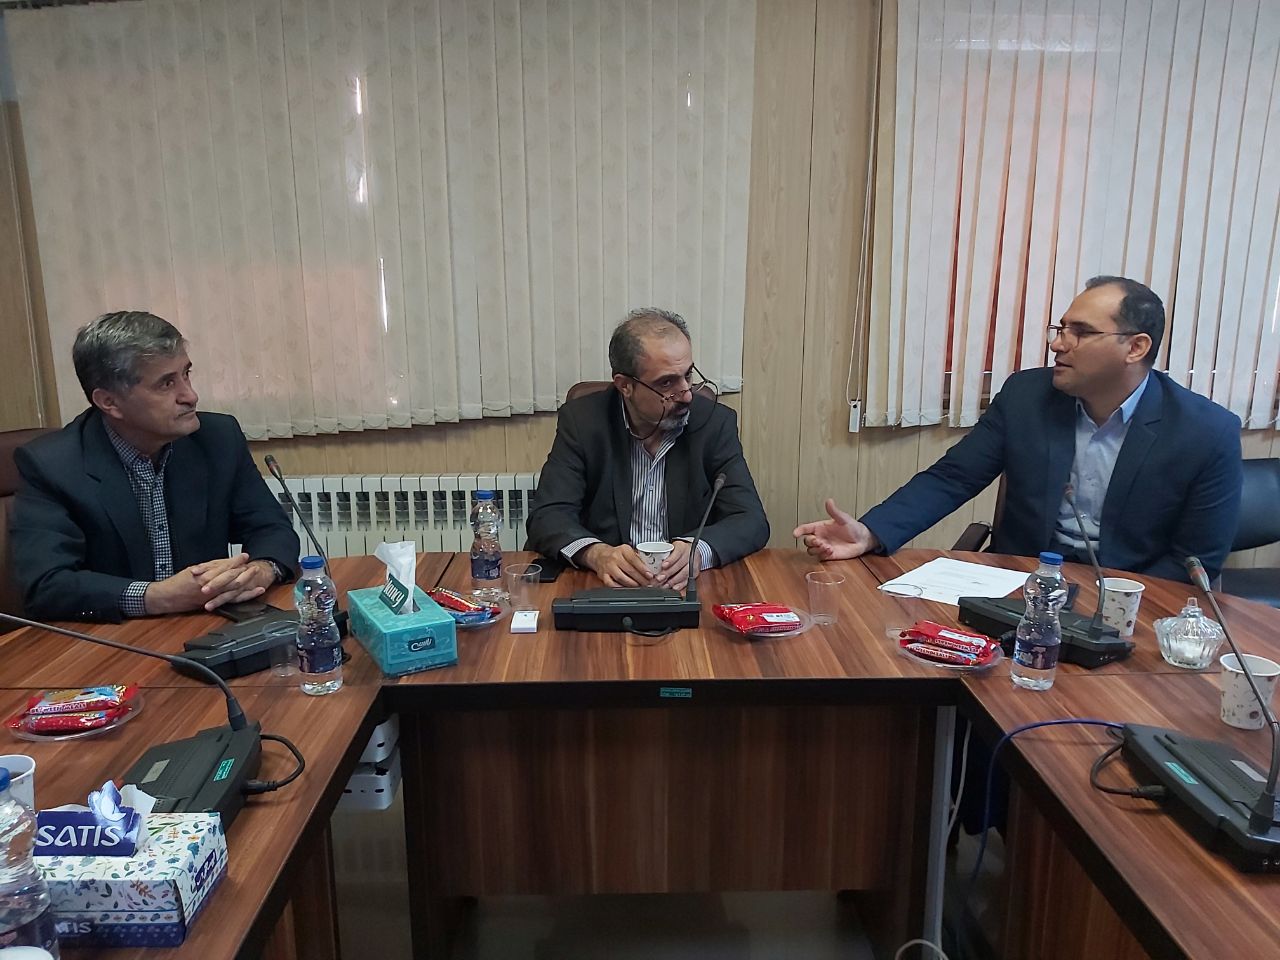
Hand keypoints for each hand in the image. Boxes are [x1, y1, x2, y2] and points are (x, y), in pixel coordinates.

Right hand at [144, 554, 272, 614]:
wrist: (167, 598)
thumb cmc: (178, 583)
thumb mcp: (194, 569)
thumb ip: (211, 566)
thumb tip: (226, 562)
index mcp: (205, 576)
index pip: (224, 567)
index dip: (236, 561)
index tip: (244, 556)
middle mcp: (210, 587)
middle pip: (232, 578)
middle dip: (245, 571)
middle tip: (254, 565)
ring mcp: (213, 597)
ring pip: (234, 588)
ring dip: (248, 581)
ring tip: (257, 575)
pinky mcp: (214, 604)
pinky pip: (233, 599)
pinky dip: (245, 595)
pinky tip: (255, 592)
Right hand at [582, 543, 653, 586]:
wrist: (600, 555)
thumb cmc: (617, 554)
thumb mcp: (628, 551)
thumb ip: (638, 559)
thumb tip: (650, 569)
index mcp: (623, 550)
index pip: (635, 560)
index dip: (643, 569)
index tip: (650, 575)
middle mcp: (615, 557)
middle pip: (630, 570)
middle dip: (640, 579)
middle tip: (647, 584)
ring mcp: (608, 567)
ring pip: (622, 578)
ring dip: (632, 584)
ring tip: (639, 587)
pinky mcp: (603, 575)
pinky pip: (612, 584)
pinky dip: (620, 587)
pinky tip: (627, 588)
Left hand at [656, 540, 693, 590]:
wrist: (692, 552)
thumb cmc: (678, 551)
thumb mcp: (670, 548)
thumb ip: (662, 554)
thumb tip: (648, 562)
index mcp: (682, 547)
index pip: (677, 553)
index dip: (670, 560)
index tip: (663, 565)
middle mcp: (689, 555)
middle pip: (680, 565)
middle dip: (669, 573)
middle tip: (659, 578)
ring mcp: (693, 564)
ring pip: (684, 574)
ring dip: (673, 581)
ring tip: (664, 585)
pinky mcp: (695, 573)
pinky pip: (688, 580)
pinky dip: (680, 585)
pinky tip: (674, 587)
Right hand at [792, 498, 879, 560]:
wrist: (862, 540)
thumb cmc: (853, 527)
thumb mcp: (843, 518)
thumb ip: (834, 511)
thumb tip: (829, 501)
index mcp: (820, 527)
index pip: (805, 528)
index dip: (799, 531)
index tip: (795, 533)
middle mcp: (820, 537)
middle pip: (806, 541)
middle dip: (810, 541)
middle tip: (819, 541)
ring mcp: (823, 546)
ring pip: (811, 550)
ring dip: (816, 549)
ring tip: (827, 547)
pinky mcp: (828, 555)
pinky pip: (819, 557)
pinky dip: (823, 554)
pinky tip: (831, 550)